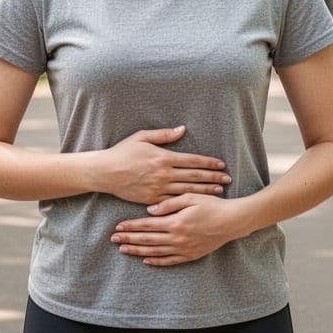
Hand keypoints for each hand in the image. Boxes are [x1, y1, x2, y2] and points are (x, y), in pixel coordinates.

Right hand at [93, 126, 229, 205]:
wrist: (105, 172)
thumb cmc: (122, 152)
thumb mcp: (142, 137)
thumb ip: (164, 135)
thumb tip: (182, 129)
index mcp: (163, 157)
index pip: (192, 161)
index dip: (209, 163)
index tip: (221, 165)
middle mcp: (163, 174)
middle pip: (194, 176)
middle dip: (213, 178)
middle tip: (228, 179)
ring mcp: (158, 188)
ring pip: (187, 190)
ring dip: (205, 190)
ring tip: (219, 191)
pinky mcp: (152, 199)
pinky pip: (173, 201)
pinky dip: (187, 201)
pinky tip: (198, 202)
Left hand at [111, 193, 246, 266]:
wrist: (232, 221)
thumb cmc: (212, 205)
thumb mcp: (191, 197)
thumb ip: (169, 203)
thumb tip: (150, 211)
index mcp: (176, 222)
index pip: (147, 225)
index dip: (131, 226)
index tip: (118, 226)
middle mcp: (177, 238)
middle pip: (147, 240)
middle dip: (129, 239)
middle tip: (113, 239)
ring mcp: (184, 248)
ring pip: (155, 252)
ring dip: (138, 251)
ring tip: (124, 249)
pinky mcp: (190, 255)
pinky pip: (169, 261)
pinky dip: (156, 261)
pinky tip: (145, 260)